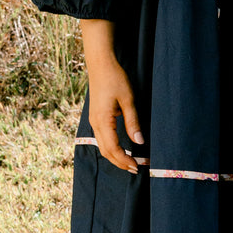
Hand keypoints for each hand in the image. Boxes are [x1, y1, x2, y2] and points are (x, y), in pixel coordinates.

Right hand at [80, 19, 142, 173]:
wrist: (100, 64)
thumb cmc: (115, 78)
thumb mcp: (128, 99)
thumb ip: (133, 121)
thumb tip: (139, 142)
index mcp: (103, 121)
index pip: (113, 149)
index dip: (124, 160)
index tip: (137, 166)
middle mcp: (95, 123)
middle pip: (106, 151)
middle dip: (120, 162)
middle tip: (135, 168)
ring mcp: (94, 120)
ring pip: (102, 146)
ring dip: (115, 156)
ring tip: (129, 162)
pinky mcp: (96, 116)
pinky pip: (101, 138)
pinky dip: (110, 147)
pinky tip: (120, 148)